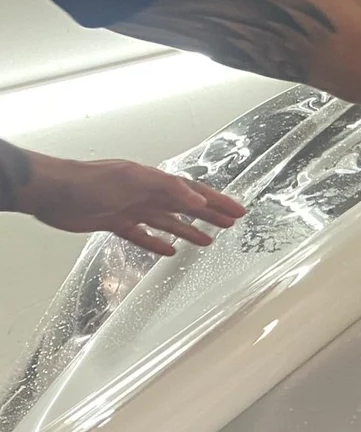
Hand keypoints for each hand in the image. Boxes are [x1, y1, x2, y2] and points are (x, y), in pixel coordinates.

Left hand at [16, 155, 245, 256]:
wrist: (52, 192)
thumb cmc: (89, 183)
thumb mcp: (133, 180)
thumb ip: (167, 188)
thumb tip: (196, 199)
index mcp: (153, 181)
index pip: (193, 192)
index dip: (216, 201)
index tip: (238, 211)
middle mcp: (145, 194)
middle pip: (185, 206)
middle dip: (210, 214)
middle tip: (231, 224)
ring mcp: (131, 209)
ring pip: (168, 221)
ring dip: (189, 230)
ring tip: (209, 240)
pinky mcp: (115, 223)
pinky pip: (142, 235)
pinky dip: (156, 242)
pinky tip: (168, 251)